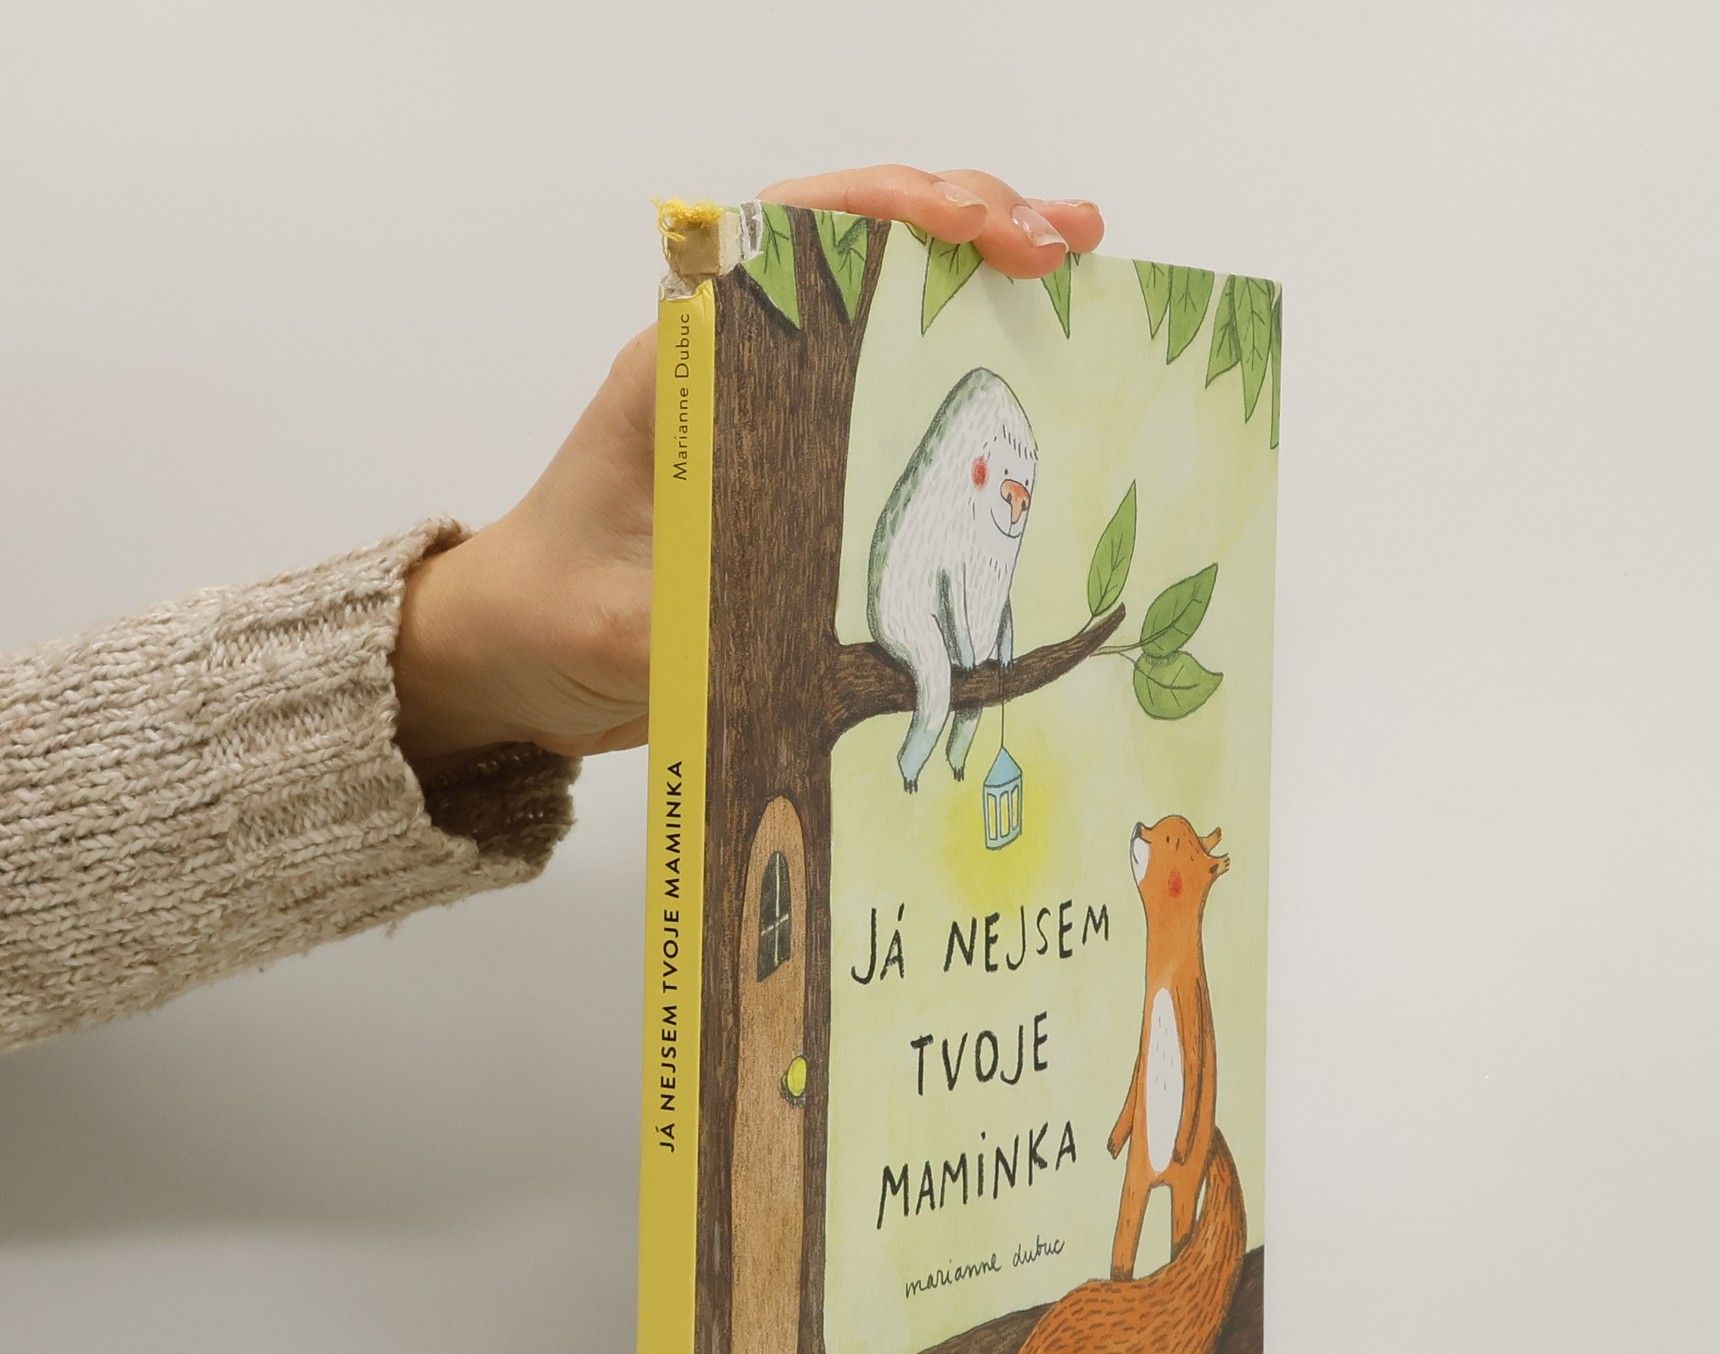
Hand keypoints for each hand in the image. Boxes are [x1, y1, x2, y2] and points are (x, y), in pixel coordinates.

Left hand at [393, 166, 1105, 763]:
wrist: (517, 652)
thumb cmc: (546, 616)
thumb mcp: (616, 627)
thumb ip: (694, 625)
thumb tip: (791, 644)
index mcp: (680, 367)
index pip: (782, 236)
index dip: (882, 210)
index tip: (967, 225)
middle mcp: (731, 367)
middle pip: (856, 246)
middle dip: (968, 222)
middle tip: (1066, 242)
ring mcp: (770, 408)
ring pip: (885, 305)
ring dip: (982, 278)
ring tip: (1075, 270)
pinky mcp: (797, 462)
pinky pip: (891, 390)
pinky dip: (964, 366)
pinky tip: (1032, 365)